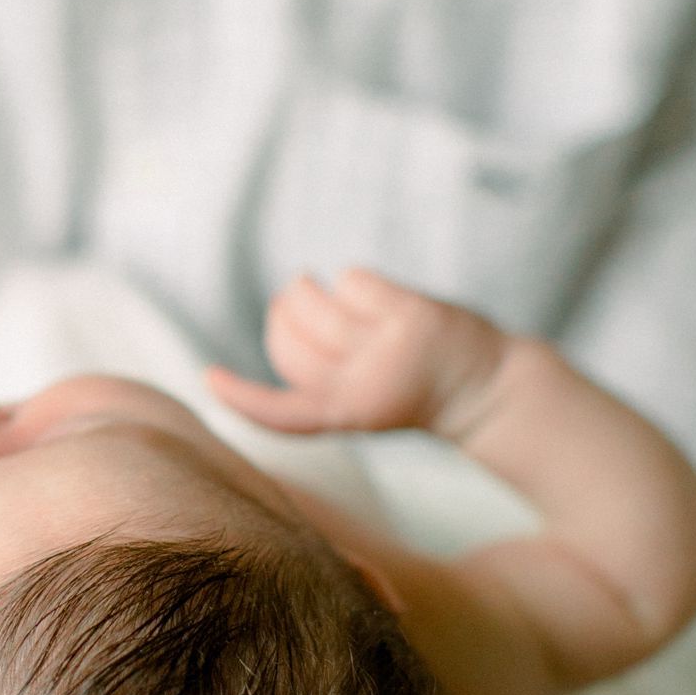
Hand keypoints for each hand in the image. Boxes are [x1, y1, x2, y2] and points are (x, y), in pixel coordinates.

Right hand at [207, 268, 505, 438]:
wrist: (485, 388)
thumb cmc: (407, 390)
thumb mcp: (357, 398)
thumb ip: (318, 370)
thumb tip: (282, 315)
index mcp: (346, 414)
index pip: (281, 413)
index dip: (241, 398)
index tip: (210, 378)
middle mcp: (364, 385)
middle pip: (287, 343)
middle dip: (282, 315)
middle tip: (291, 303)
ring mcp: (389, 349)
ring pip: (315, 304)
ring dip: (307, 288)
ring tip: (313, 286)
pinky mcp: (411, 314)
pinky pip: (353, 280)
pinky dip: (355, 280)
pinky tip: (370, 293)